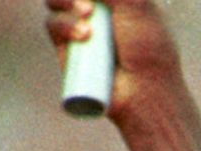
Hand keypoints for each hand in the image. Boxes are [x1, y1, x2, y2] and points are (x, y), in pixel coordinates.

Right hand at [44, 0, 180, 120]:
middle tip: (88, 3)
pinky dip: (63, 25)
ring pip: (55, 0)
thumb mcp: (137, 5)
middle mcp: (99, 10)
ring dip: (64, 1)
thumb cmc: (149, 49)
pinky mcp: (68, 47)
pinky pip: (52, 24)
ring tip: (86, 14)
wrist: (144, 91)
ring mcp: (82, 26)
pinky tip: (83, 36)